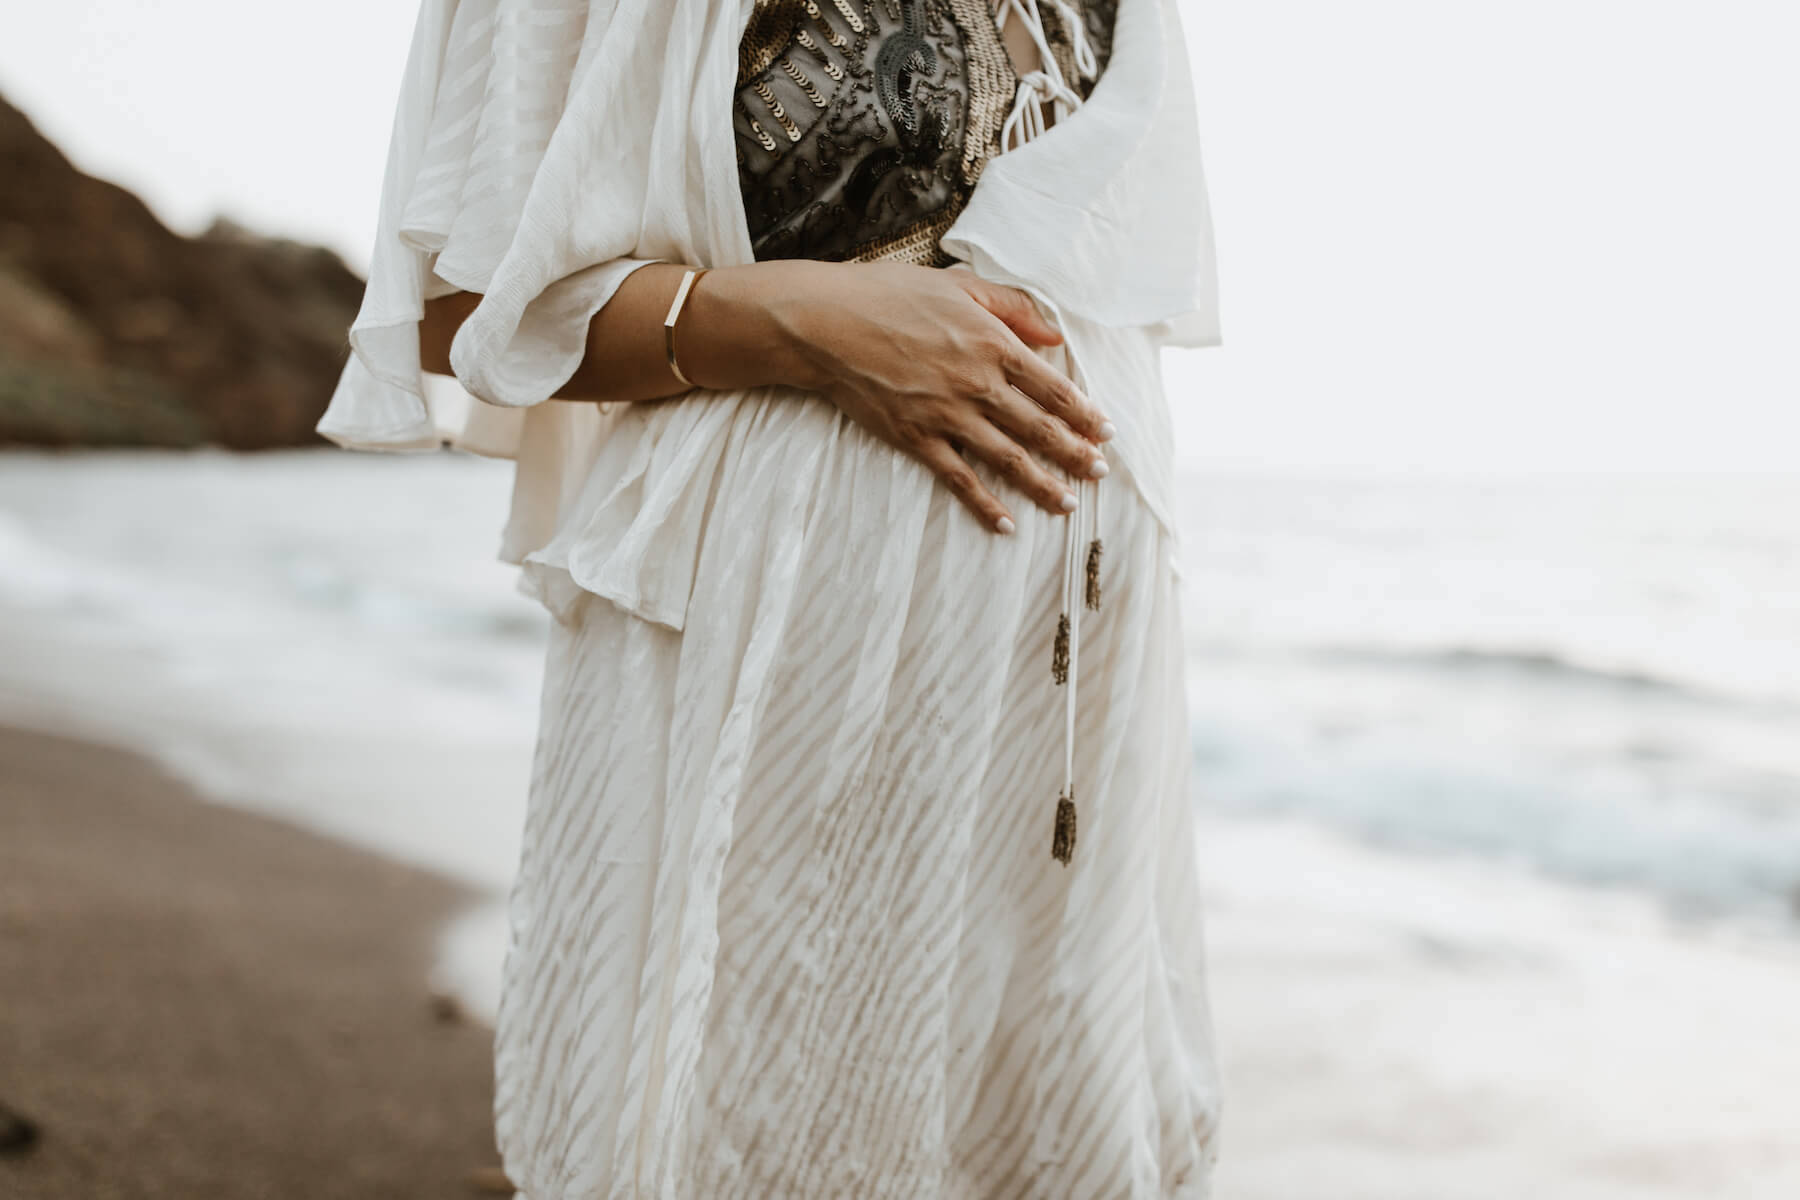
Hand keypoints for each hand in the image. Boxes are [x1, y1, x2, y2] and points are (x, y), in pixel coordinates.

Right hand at [768, 260, 1114, 532]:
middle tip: (1101, 473)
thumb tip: (1054, 337)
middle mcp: (977, 382)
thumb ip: (1012, 308)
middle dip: (1076, 453)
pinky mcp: (916, 437)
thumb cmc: (890, 295)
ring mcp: (947, 414)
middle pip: (1040, 427)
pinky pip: (960, 478)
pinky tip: (1006, 524)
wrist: (827, 322)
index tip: (1105, 431)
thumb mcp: (958, 285)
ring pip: (1009, 457)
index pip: (1053, 388)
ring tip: (1068, 504)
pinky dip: (985, 504)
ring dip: (1043, 484)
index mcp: (992, 343)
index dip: (1084, 413)